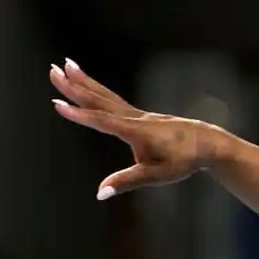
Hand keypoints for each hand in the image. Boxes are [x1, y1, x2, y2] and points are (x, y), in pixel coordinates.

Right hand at [49, 59, 212, 198]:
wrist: (207, 143)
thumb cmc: (183, 160)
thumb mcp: (156, 175)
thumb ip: (127, 182)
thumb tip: (100, 193)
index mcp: (135, 131)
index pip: (102, 121)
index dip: (80, 115)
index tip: (57, 104)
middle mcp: (134, 118)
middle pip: (99, 100)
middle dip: (74, 86)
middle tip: (52, 70)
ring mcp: (137, 114)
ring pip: (105, 95)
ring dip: (84, 80)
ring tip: (66, 64)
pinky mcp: (140, 115)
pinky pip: (113, 99)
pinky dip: (98, 89)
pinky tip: (88, 85)